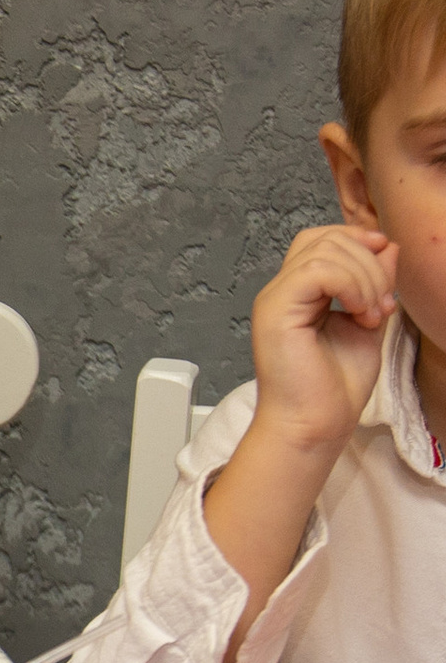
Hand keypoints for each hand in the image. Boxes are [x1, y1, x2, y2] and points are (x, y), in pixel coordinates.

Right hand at [250, 223, 396, 455]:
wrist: (315, 423)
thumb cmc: (335, 386)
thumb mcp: (368, 320)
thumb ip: (375, 283)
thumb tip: (388, 245)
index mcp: (299, 293)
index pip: (322, 239)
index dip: (358, 241)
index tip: (386, 272)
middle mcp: (282, 292)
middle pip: (326, 238)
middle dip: (369, 263)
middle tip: (382, 307)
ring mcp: (274, 300)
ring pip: (325, 250)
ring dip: (364, 278)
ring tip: (372, 315)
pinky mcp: (275, 312)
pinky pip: (317, 271)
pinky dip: (351, 285)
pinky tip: (360, 314)